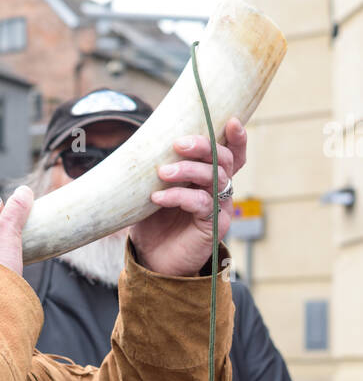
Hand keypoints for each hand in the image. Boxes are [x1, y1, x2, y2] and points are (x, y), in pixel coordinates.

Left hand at [129, 118, 246, 275]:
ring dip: (188, 171)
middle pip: (224, 159)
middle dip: (203, 147)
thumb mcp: (153, 188)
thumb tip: (144, 139)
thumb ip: (158, 166)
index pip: (231, 153)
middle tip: (178, 145)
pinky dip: (180, 196)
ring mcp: (220, 207)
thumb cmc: (153, 221)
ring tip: (162, 174)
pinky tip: (158, 199)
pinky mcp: (214, 225)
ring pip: (215, 178)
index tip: (232, 120)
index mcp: (209, 177)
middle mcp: (220, 189)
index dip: (237, 138)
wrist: (152, 260)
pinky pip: (203, 203)